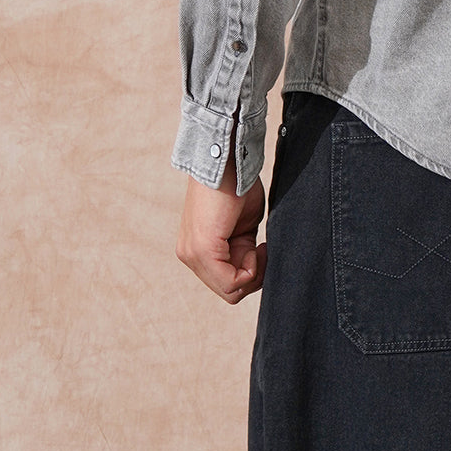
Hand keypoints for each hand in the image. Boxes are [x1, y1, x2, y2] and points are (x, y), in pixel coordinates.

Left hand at [176, 149, 266, 303]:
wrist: (228, 158)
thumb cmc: (238, 186)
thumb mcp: (242, 230)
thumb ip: (242, 253)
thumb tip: (254, 274)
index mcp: (196, 250)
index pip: (227, 285)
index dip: (251, 275)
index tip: (261, 248)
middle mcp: (189, 255)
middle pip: (229, 292)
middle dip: (253, 278)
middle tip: (261, 250)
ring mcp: (192, 254)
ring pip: (231, 290)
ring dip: (253, 272)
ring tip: (258, 246)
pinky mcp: (202, 249)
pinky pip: (232, 281)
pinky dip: (252, 268)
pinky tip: (256, 245)